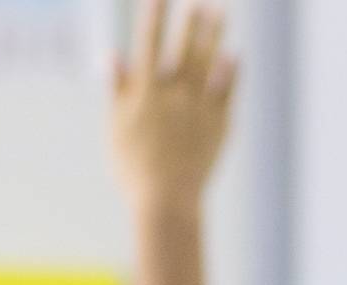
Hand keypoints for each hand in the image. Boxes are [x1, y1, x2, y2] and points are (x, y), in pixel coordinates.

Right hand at [110, 0, 236, 217]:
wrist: (166, 202)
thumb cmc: (133, 168)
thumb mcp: (117, 127)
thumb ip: (118, 89)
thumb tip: (112, 54)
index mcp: (145, 94)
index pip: (149, 45)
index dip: (154, 17)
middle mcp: (173, 96)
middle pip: (184, 48)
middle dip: (191, 19)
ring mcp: (199, 110)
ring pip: (209, 64)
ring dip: (215, 35)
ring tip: (221, 11)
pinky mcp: (219, 126)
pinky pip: (228, 93)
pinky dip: (231, 72)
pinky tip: (235, 53)